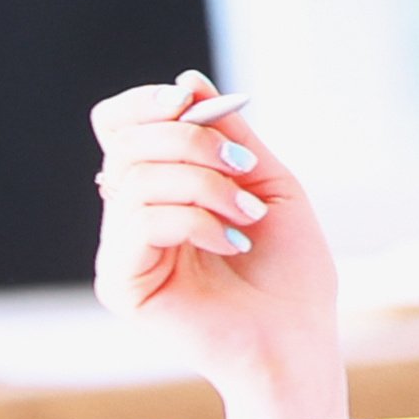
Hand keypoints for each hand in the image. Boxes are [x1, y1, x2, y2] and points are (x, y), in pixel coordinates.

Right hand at [90, 72, 346, 418]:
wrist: (298, 339)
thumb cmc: (289, 272)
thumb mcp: (267, 183)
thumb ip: (229, 135)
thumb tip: (187, 80)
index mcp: (160, 188)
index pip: (120, 125)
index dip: (147, 103)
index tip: (193, 100)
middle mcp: (132, 215)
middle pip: (126, 142)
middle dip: (191, 140)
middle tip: (242, 166)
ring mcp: (122, 250)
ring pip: (135, 177)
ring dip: (204, 184)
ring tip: (247, 215)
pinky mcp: (120, 283)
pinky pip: (140, 221)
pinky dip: (194, 219)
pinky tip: (230, 241)